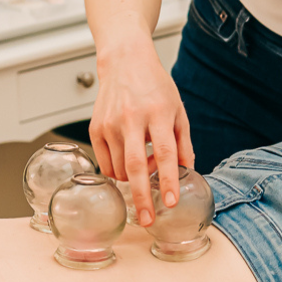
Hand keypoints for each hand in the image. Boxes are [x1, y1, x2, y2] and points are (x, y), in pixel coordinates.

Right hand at [89, 39, 194, 225]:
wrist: (124, 61)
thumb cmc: (154, 86)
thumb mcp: (178, 109)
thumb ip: (182, 142)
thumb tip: (186, 171)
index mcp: (158, 112)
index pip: (164, 152)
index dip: (167, 179)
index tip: (170, 201)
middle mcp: (131, 118)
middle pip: (135, 166)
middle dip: (141, 196)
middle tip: (147, 219)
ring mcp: (110, 124)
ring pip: (120, 168)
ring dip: (133, 180)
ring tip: (144, 170)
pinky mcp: (95, 129)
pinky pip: (106, 163)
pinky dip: (118, 172)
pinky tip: (127, 162)